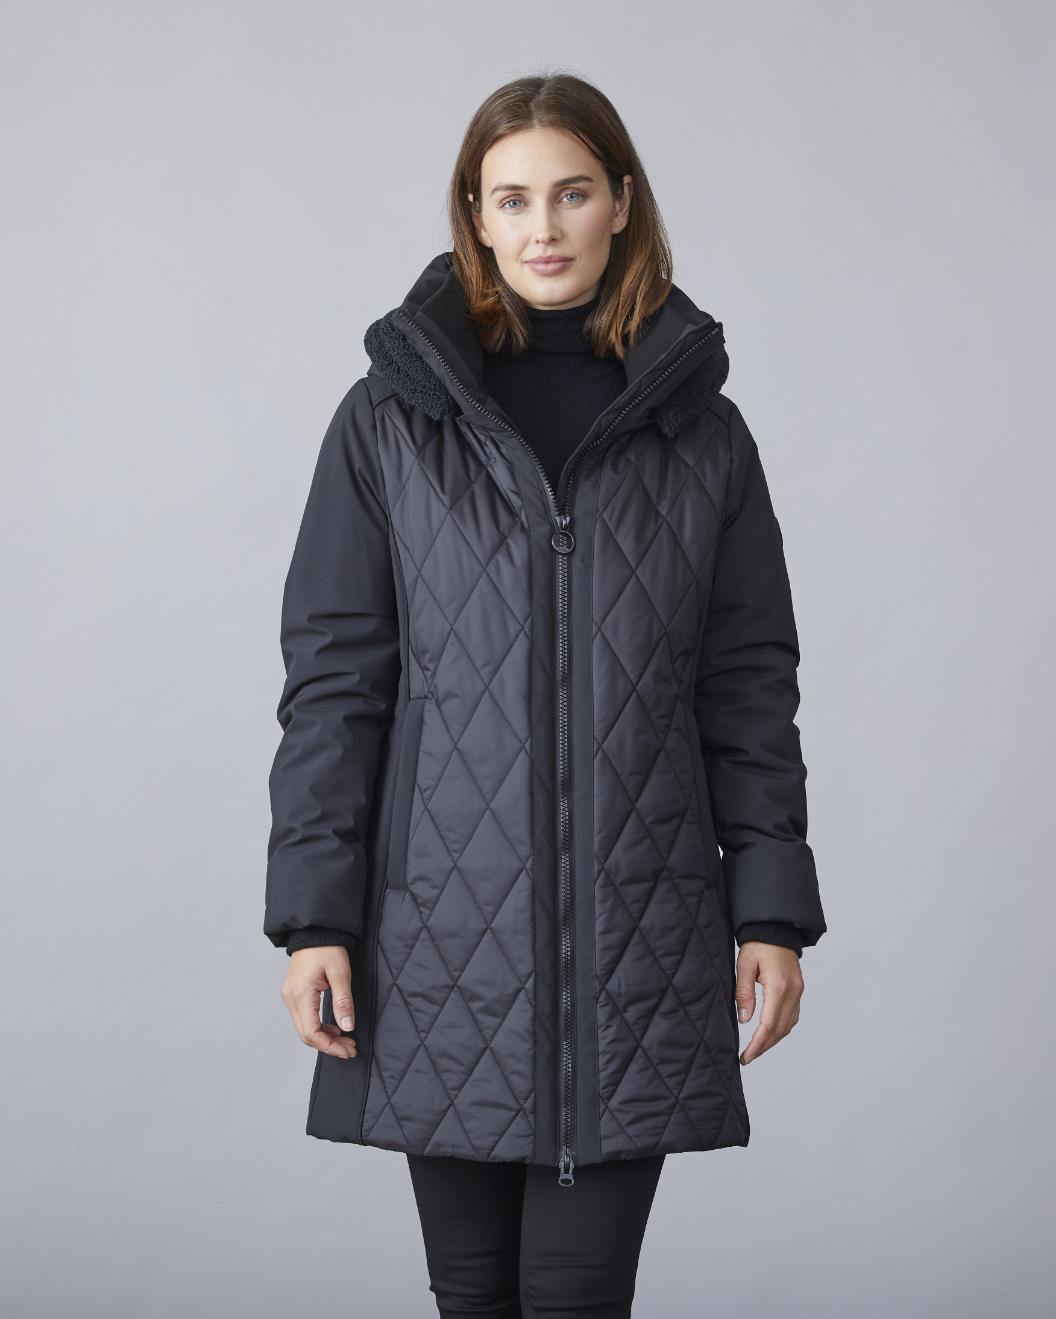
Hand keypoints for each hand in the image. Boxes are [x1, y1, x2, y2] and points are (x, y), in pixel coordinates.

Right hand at [281, 946, 357, 1059]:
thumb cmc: (327, 948)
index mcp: (301, 995)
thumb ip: (343, 1001)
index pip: (311, 1033)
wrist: (314, 931)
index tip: (348, 1049)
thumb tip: (347, 1027)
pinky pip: (304, 1018)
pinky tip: (334, 1027)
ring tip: (346, 1040)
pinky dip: (319, 1027)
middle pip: (306, 1035)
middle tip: (350, 1049)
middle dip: (329, 1046)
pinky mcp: (294, 994)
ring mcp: (290, 997)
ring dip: (324, 1038)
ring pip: (304, 1029)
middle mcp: (291, 999)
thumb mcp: (340, 973)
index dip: (330, 1046)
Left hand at [734, 942, 802, 1064]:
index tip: (746, 1056)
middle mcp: (793, 991)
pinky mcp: (799, 989)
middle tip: (747, 1057)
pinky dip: (781, 1028)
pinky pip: (792, 1016)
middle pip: (781, 1029)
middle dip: (764, 1046)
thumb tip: (744, 1020)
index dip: (757, 1044)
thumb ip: (744, 993)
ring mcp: (799, 991)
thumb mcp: (744, 966)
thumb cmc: (757, 944)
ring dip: (773, 1039)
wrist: (775, 928)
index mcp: (779, 986)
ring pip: (789, 1025)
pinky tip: (769, 1033)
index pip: (769, 1024)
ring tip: (756, 1049)